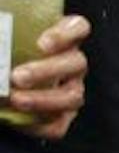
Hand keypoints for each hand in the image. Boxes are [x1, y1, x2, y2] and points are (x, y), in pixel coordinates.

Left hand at [2, 15, 89, 139]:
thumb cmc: (3, 55)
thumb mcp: (3, 40)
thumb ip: (1, 36)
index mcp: (60, 38)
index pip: (78, 27)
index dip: (66, 35)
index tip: (42, 44)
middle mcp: (70, 63)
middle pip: (75, 63)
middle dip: (47, 71)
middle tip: (17, 76)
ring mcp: (70, 90)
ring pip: (72, 96)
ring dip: (43, 99)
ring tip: (15, 99)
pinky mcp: (61, 117)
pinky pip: (58, 125)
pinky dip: (39, 125)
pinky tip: (17, 118)